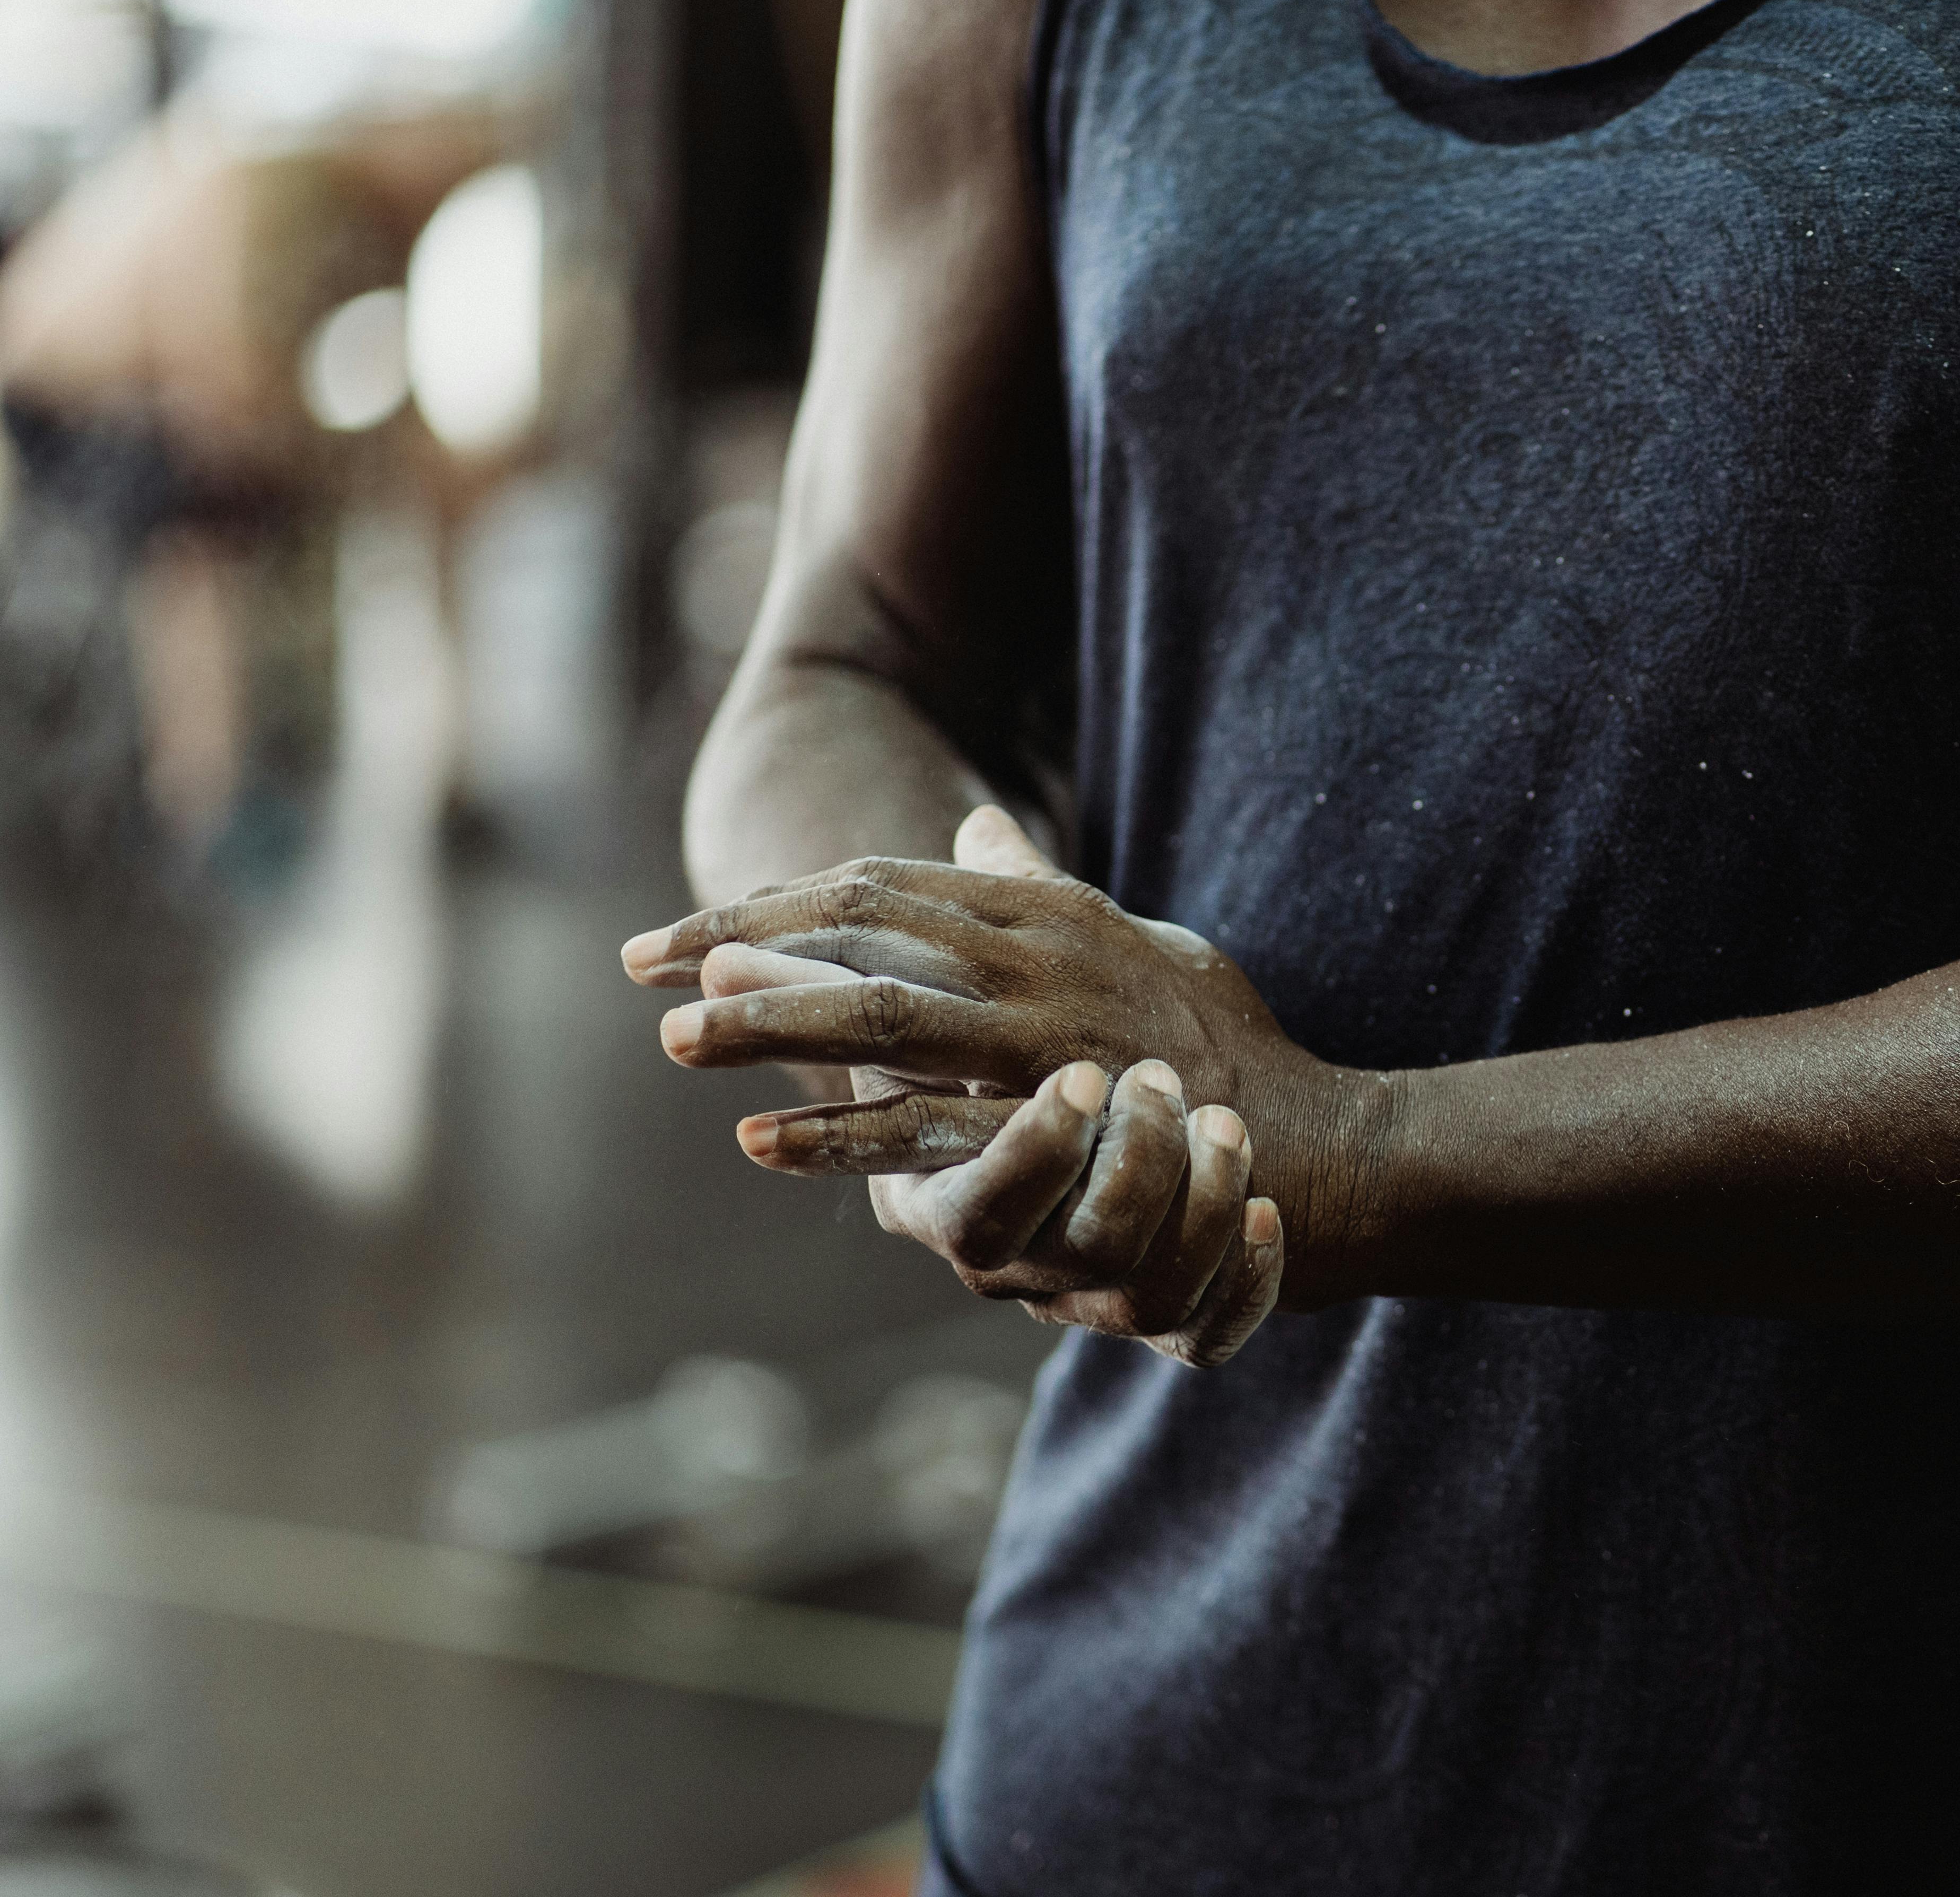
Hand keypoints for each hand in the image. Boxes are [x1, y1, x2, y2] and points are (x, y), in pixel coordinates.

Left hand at [626, 807, 1365, 1353]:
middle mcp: (1038, 958)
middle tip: (645, 966)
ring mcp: (1044, 1039)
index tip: (698, 927)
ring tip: (676, 1038)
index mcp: (1047, 911)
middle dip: (746, 945)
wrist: (1305, 1141)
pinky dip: (838, 1128)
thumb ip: (1041, 885)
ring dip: (770, 1027)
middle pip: (863, 930)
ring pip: (879, 1015)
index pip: (887, 886)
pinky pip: (925, 1121)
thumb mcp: (1133, 936)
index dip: (782, 904)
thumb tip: (972, 828)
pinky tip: (765, 1140)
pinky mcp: (1051, 1120)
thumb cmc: (1222, 1041)